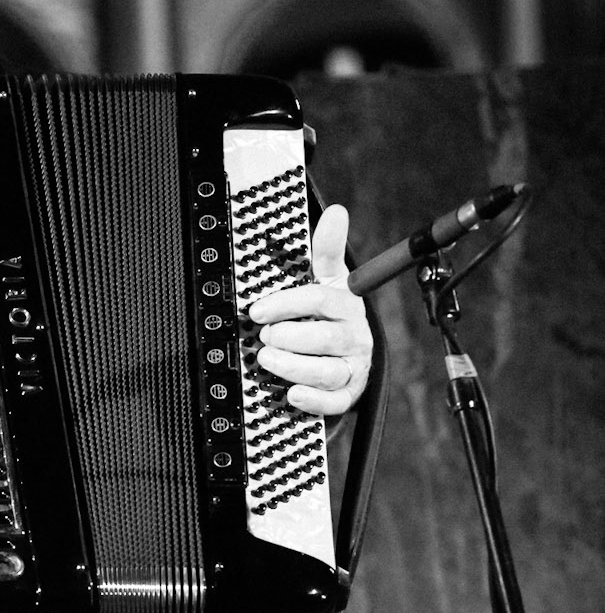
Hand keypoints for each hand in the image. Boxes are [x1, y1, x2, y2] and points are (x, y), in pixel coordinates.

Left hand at [248, 203, 372, 416]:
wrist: (345, 354)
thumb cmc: (329, 313)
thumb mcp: (327, 279)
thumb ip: (326, 250)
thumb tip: (336, 212)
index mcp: (347, 305)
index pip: (320, 299)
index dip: (286, 304)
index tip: (257, 310)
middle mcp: (354, 336)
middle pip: (327, 338)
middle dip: (291, 338)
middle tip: (264, 338)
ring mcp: (354, 366)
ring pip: (329, 371)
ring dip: (294, 367)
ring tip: (267, 360)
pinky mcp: (349, 392)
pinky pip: (336, 400)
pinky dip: (314, 400)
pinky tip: (292, 393)